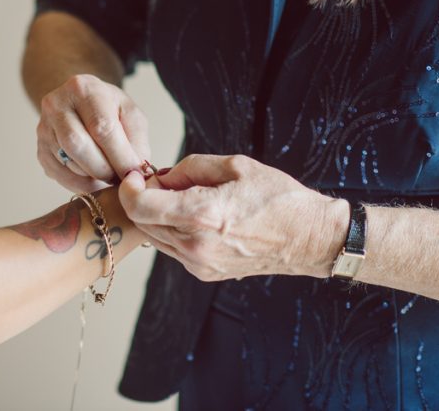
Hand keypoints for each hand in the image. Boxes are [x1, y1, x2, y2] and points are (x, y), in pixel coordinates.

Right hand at [36, 74, 150, 192]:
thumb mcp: (130, 114)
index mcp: (83, 89)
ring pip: (69, 163)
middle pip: (78, 145)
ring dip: (94, 177)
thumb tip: (134, 173)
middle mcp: (56, 105)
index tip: (133, 174)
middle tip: (120, 178)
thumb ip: (136, 141)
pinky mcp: (40, 150)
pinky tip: (93, 178)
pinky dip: (81, 183)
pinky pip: (60, 175)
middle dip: (104, 169)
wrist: (80, 104)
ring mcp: (44, 128)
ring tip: (109, 175)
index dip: (119, 155)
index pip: (101, 127)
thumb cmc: (108, 109)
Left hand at [119, 154, 348, 280]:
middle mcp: (196, 244)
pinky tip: (193, 217)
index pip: (139, 206)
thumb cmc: (278, 197)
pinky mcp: (204, 273)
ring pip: (154, 237)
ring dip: (155, 215)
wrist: (309, 238)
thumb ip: (191, 167)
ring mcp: (199, 263)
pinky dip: (171, 230)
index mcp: (202, 214)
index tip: (137, 175)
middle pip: (142, 222)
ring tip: (181, 198)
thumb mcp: (235, 165)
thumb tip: (162, 176)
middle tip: (162, 181)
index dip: (129, 188)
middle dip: (142, 198)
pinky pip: (172, 248)